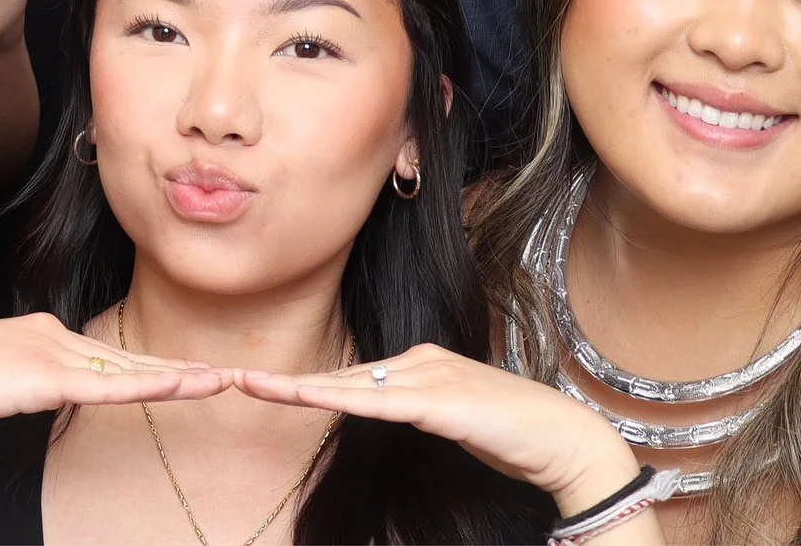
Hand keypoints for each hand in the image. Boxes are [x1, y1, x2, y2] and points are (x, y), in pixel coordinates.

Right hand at [0, 314, 228, 443]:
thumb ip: (26, 378)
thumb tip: (46, 390)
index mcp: (41, 332)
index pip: (105, 354)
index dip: (146, 365)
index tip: (182, 372)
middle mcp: (54, 335)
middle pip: (127, 357)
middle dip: (175, 368)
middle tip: (221, 375)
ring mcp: (54, 353)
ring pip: (129, 368)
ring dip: (178, 376)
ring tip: (220, 381)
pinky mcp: (50, 378)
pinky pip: (112, 385)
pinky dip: (150, 385)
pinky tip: (183, 384)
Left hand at [239, 344, 646, 515]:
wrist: (565, 439)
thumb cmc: (516, 436)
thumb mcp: (457, 422)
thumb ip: (422, 412)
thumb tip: (391, 413)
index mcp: (422, 364)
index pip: (353, 378)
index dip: (308, 385)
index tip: (266, 386)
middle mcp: (420, 362)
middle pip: (341, 377)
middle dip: (287, 382)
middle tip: (235, 379)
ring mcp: (429, 378)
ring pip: (349, 386)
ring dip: (297, 389)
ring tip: (249, 385)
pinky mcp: (439, 403)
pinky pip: (376, 403)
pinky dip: (337, 400)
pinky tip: (305, 398)